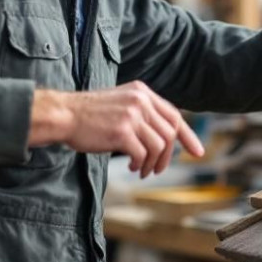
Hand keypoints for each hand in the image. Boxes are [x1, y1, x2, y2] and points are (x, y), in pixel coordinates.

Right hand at [29, 82, 204, 176]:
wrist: (64, 115)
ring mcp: (132, 115)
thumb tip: (166, 136)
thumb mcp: (121, 103)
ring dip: (154, 163)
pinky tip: (133, 167)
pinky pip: (143, 154)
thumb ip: (142, 112)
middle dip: (168, 156)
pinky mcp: (122, 131)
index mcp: (142, 92)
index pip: (174, 115)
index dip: (188, 135)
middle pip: (170, 133)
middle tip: (158, 170)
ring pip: (159, 146)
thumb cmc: (89, 115)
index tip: (197, 152)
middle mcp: (140, 100)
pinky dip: (141, 164)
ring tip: (143, 169)